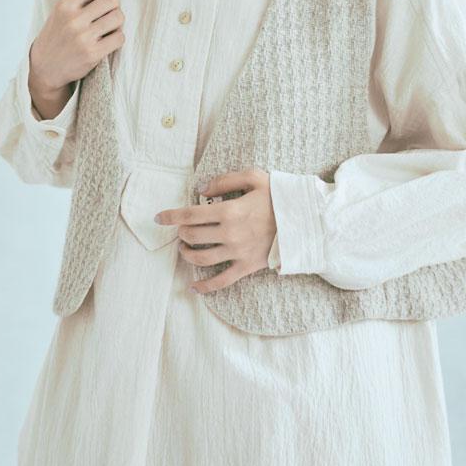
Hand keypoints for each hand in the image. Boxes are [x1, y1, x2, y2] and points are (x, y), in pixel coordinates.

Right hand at [29, 0, 136, 93]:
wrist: (45, 67)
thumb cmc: (58, 33)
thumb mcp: (66, 9)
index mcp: (66, 4)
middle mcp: (74, 19)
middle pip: (112, 1)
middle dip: (114, 7)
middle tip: (106, 15)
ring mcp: (83, 37)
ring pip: (118, 19)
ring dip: (117, 23)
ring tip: (105, 29)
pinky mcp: (93, 54)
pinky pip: (120, 38)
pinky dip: (117, 38)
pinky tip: (106, 42)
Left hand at [154, 168, 275, 293]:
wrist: (306, 222)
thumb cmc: (280, 197)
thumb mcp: (255, 177)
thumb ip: (225, 180)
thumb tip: (201, 188)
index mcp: (230, 211)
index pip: (190, 215)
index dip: (170, 216)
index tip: (159, 217)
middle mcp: (229, 234)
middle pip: (192, 236)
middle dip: (182, 232)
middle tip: (182, 229)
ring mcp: (237, 253)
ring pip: (200, 258)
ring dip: (187, 253)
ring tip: (185, 248)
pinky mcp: (246, 267)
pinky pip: (221, 281)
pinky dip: (205, 286)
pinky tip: (193, 287)